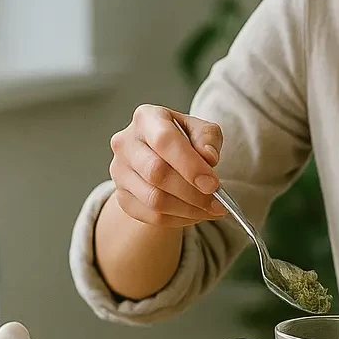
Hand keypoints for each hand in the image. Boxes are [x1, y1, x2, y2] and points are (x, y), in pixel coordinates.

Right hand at [109, 105, 225, 227]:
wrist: (160, 155)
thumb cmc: (183, 139)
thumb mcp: (201, 130)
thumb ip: (208, 139)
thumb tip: (209, 158)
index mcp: (146, 119)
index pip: (165, 141)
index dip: (190, 165)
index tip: (213, 184)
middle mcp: (126, 143)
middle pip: (157, 173)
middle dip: (192, 192)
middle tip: (218, 202)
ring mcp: (120, 172)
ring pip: (153, 200)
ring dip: (188, 209)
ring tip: (212, 210)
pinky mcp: (121, 196)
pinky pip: (151, 216)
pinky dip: (179, 219)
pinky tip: (197, 214)